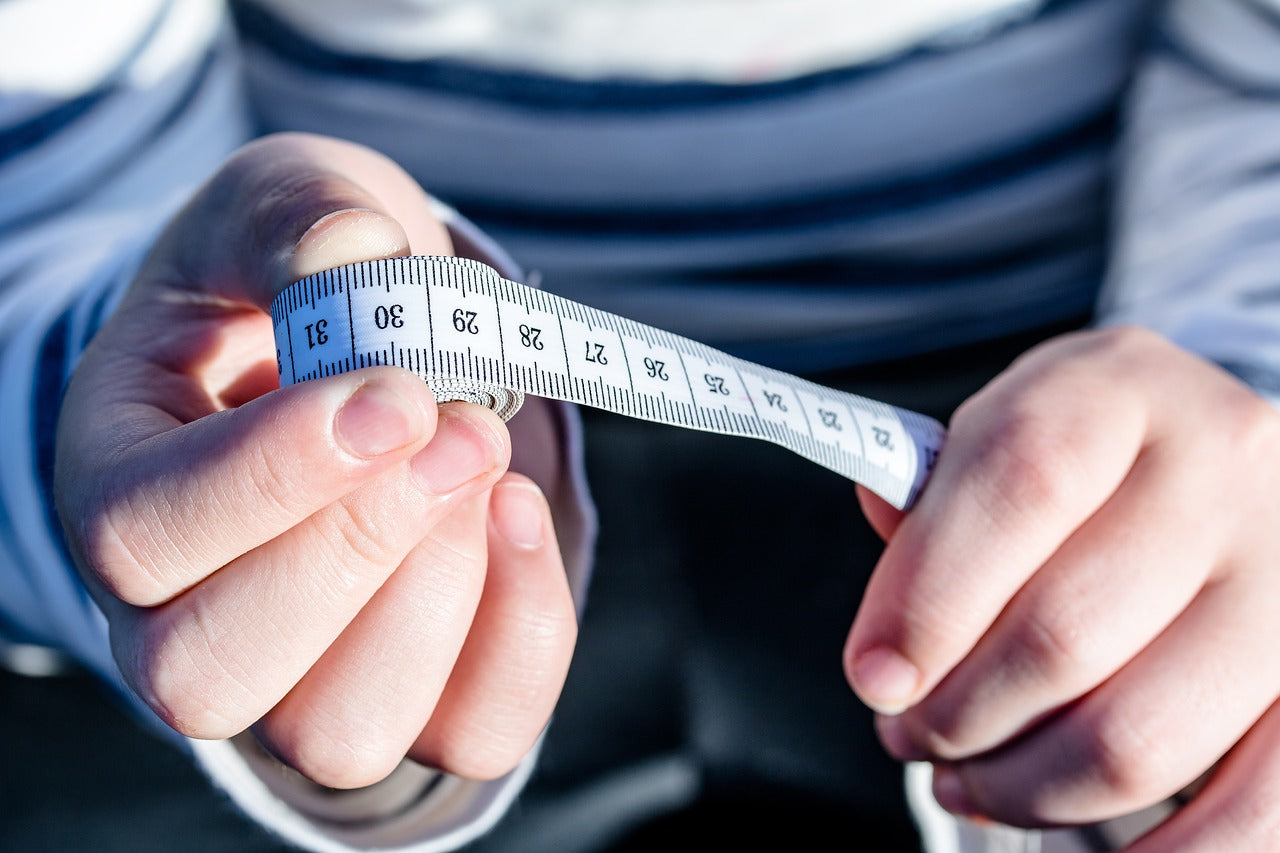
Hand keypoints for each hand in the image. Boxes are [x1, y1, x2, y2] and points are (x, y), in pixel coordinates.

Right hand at [54, 132, 577, 787]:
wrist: (370, 356)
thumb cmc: (301, 286)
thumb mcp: (282, 210)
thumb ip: (297, 220)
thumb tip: (351, 250)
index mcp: (120, 482)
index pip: (141, 536)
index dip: (272, 478)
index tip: (395, 392)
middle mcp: (181, 612)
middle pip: (210, 672)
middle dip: (357, 547)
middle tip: (460, 427)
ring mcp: (297, 678)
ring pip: (340, 734)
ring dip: (437, 598)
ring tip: (484, 462)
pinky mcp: (417, 695)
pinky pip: (472, 734)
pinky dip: (523, 635)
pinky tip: (525, 515)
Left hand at [845, 326, 1279, 849]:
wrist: (1203, 462)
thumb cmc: (1078, 463)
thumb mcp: (996, 440)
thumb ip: (929, 515)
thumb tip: (890, 641)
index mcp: (1115, 389)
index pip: (1021, 480)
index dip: (928, 595)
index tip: (875, 675)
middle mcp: (1224, 467)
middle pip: (1065, 631)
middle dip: (954, 712)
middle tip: (909, 728)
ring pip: (1133, 739)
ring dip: (1021, 786)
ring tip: (969, 774)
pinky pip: (1251, 814)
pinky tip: (1074, 833)